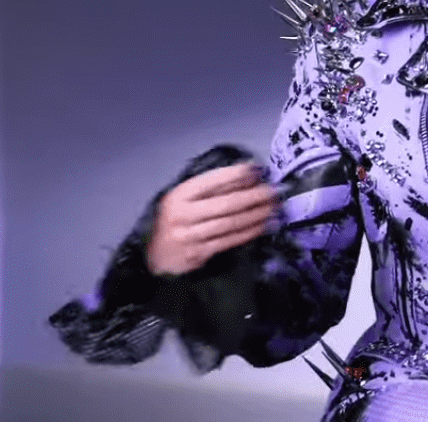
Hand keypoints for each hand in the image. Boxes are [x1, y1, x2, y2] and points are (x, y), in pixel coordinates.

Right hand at [146, 162, 278, 275]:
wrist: (153, 257)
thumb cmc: (172, 222)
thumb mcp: (182, 199)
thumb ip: (208, 189)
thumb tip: (245, 176)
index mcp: (179, 195)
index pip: (212, 181)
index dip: (237, 175)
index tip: (257, 170)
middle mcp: (184, 214)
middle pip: (226, 203)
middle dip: (254, 196)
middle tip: (274, 191)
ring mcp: (191, 236)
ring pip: (231, 223)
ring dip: (257, 215)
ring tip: (273, 207)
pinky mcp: (199, 254)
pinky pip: (230, 240)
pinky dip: (249, 232)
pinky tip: (263, 225)